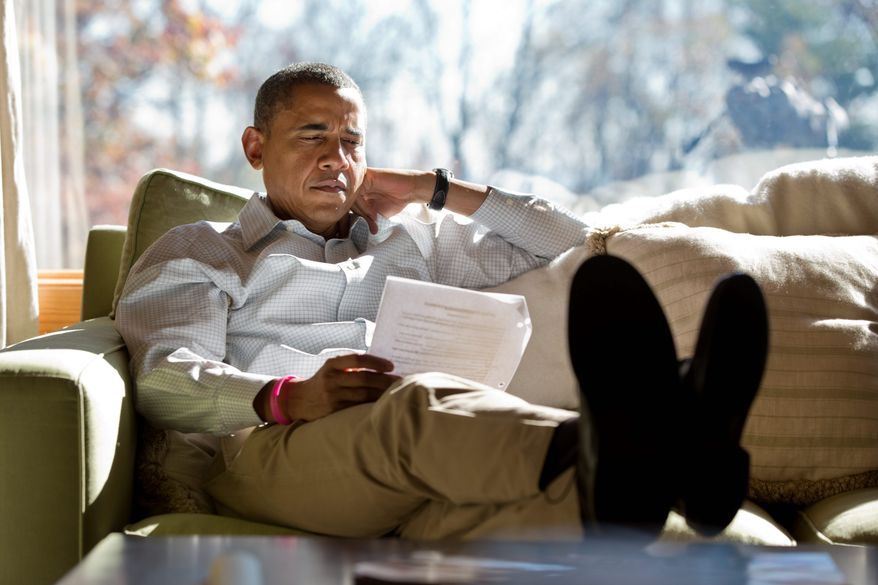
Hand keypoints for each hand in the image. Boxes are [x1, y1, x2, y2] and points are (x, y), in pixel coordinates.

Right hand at [279, 354, 398, 421]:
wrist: (298, 400)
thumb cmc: (323, 381)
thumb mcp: (332, 368)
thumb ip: (351, 365)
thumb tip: (382, 365)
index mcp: (332, 364)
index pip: (357, 359)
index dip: (376, 362)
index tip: (391, 365)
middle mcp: (331, 378)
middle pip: (364, 378)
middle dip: (384, 380)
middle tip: (400, 380)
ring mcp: (332, 395)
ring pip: (363, 394)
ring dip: (381, 393)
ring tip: (395, 392)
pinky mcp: (334, 410)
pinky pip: (357, 407)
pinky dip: (371, 405)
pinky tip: (382, 404)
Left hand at [353, 168, 430, 233]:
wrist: (410, 191)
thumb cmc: (394, 201)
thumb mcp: (375, 213)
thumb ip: (363, 215)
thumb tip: (349, 226)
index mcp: (358, 191)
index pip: (347, 204)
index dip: (354, 217)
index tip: (367, 227)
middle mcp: (358, 183)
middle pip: (347, 200)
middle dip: (359, 214)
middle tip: (372, 222)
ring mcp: (361, 178)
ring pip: (351, 197)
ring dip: (362, 211)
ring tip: (374, 217)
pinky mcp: (366, 175)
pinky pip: (357, 190)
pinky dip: (363, 204)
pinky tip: (372, 211)